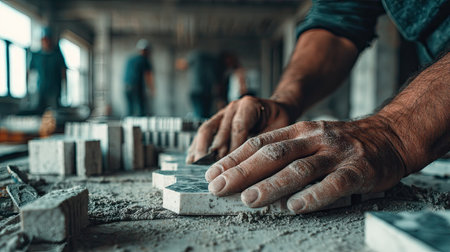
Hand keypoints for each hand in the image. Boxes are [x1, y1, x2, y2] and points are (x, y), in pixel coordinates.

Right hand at [186, 96, 290, 162]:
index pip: (239, 127)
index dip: (234, 148)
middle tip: (213, 172)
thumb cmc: (280, 121)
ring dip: (200, 149)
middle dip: (215, 153)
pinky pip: (204, 133)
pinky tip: (192, 160)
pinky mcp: (217, 121)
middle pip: (219, 130)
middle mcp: (233, 107)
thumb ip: (265, 143)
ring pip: (206, 130)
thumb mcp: (280, 130)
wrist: (276, 110)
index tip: (232, 167)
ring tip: (196, 166)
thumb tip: (252, 164)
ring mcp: (223, 113)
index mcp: (249, 105)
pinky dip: (197, 146)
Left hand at [204, 116, 406, 213]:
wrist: (389, 137)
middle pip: (273, 154)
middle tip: (219, 187)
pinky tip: (295, 207)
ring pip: (299, 169)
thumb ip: (285, 150)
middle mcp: (315, 139)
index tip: (213, 173)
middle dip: (242, 171)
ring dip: (271, 185)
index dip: (234, 158)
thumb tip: (247, 171)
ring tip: (248, 200)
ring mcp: (337, 154)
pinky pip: (333, 185)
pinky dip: (313, 196)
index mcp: (300, 130)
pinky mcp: (358, 171)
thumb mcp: (312, 137)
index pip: (260, 142)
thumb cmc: (343, 142)